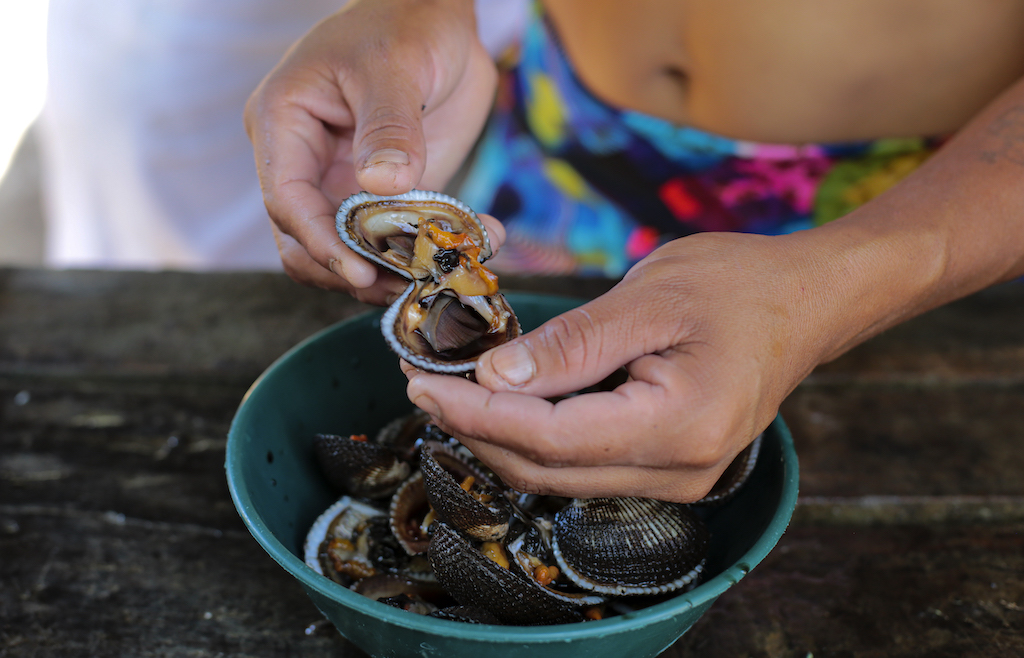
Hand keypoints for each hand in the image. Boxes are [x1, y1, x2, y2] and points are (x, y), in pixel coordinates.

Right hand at [244, 0, 497, 302]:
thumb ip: (389, 127)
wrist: (439, 19)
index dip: (319, 242)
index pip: (286, 200)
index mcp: (284, 123)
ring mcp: (344, 182)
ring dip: (392, 271)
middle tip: (406, 283)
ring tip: (443, 269)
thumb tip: (382, 185)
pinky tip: (477, 243)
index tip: (361, 271)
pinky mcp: (384, 195)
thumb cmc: (404, 23)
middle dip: (351, 270)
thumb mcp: (394, 66)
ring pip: (348, 250)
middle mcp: (306, 161)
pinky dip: (428, 251)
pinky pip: (395, 239)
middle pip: (305, 241)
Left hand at [404, 231, 836, 502]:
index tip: (423, 381)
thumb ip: (573, 343)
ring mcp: (678, 479)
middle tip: (426, 382)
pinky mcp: (670, 468)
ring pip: (560, 476)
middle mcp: (680, 471)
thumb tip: (495, 374)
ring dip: (501, 436)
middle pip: (546, 469)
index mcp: (680, 427)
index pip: (548, 438)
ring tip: (454, 390)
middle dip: (476, 428)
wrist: (808, 303)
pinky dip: (537, 438)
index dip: (476, 412)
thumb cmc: (740, 286)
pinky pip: (585, 466)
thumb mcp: (651, 296)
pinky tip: (508, 402)